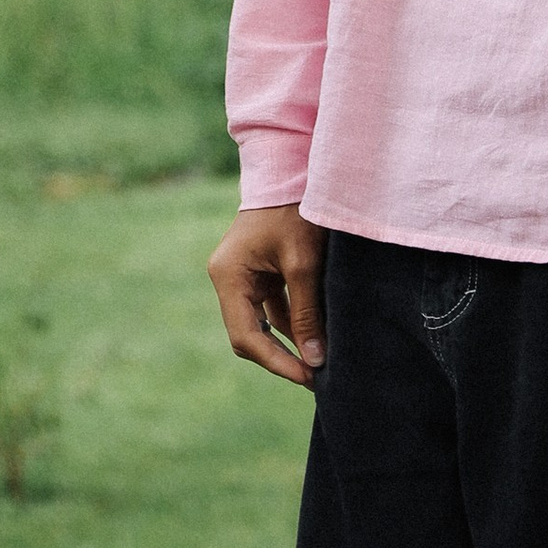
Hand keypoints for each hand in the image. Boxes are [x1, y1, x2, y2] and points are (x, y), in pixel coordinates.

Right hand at [209, 202, 327, 390]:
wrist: (290, 169)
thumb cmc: (295, 211)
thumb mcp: (303, 264)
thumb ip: (306, 314)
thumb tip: (313, 360)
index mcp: (228, 276)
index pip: (246, 336)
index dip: (276, 361)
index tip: (308, 377)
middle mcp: (227, 279)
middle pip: (248, 334)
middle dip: (280, 356)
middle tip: (315, 376)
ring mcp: (241, 276)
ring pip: (261, 324)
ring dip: (287, 342)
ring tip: (319, 361)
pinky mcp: (257, 273)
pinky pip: (270, 308)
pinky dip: (290, 323)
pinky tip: (315, 336)